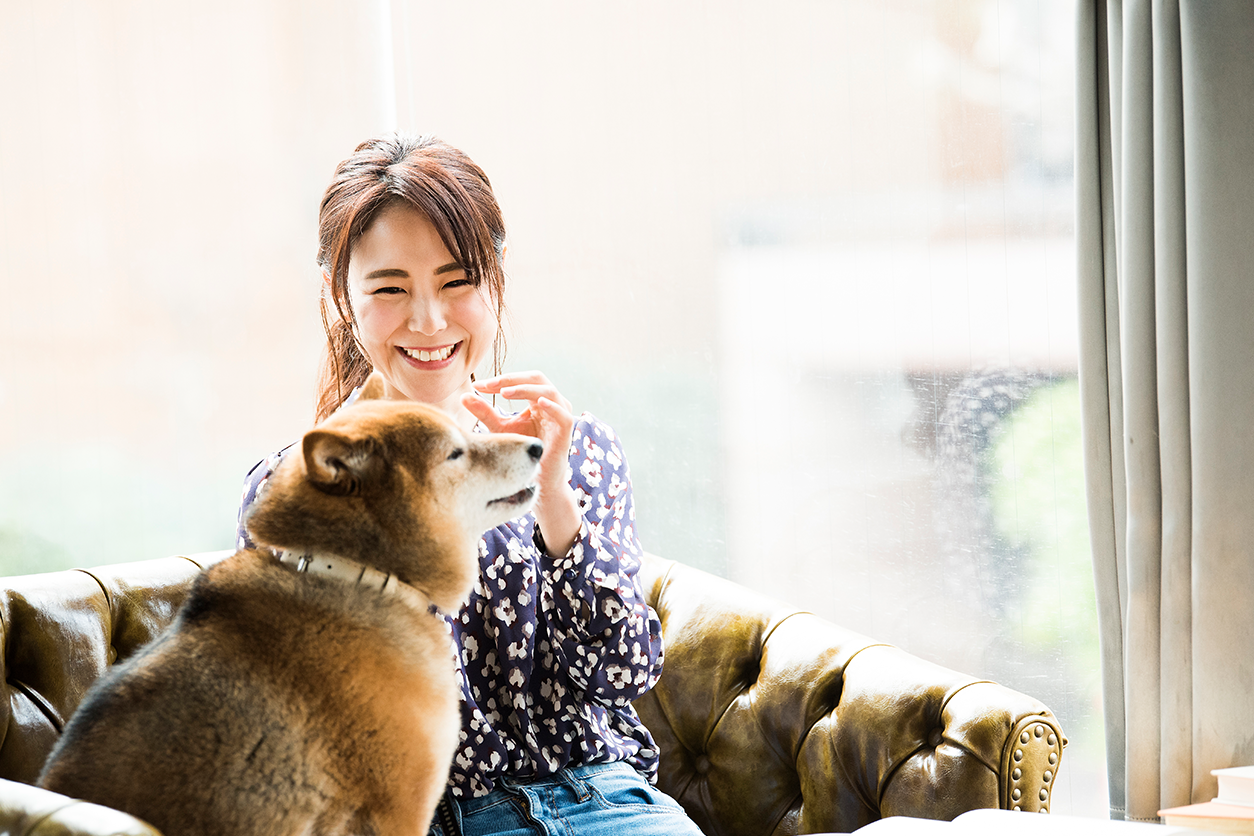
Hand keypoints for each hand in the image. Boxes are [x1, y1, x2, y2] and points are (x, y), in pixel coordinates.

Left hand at [462, 371, 580, 555]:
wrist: (536, 481)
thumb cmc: (520, 454)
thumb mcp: (500, 429)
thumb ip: (485, 412)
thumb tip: (464, 395)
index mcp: (536, 402)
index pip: (521, 381)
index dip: (501, 380)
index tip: (478, 385)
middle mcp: (551, 405)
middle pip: (537, 379)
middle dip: (513, 379)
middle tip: (492, 385)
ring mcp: (560, 417)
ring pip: (549, 392)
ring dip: (527, 389)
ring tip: (505, 393)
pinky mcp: (566, 433)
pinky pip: (563, 415)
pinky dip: (552, 406)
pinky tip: (537, 404)